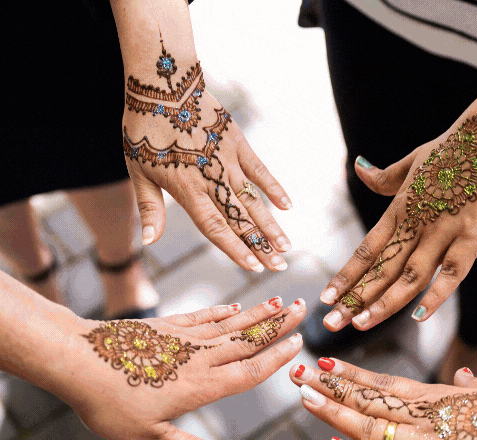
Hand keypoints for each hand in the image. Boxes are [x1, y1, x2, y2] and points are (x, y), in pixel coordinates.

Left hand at [54, 298, 305, 439]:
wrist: (77, 360)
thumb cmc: (109, 402)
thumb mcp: (149, 436)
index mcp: (200, 385)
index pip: (249, 370)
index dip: (276, 357)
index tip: (298, 343)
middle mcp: (199, 357)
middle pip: (247, 340)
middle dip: (277, 326)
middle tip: (301, 309)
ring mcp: (184, 337)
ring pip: (230, 324)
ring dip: (256, 313)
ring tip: (278, 301)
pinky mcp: (167, 326)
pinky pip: (203, 316)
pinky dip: (222, 311)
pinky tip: (234, 306)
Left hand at [123, 49, 291, 272]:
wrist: (162, 83)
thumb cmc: (143, 128)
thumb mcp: (137, 170)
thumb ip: (149, 207)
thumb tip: (148, 241)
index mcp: (187, 189)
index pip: (215, 227)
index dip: (235, 249)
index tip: (253, 268)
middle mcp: (212, 179)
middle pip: (240, 219)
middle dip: (260, 246)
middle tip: (279, 267)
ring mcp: (228, 161)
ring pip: (254, 200)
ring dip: (271, 225)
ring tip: (286, 246)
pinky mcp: (238, 143)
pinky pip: (260, 170)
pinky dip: (274, 188)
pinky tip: (287, 206)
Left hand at [319, 98, 476, 330]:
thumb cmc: (453, 148)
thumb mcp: (412, 160)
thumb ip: (384, 176)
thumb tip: (358, 169)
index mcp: (400, 209)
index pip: (366, 250)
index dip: (345, 276)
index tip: (325, 298)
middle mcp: (416, 224)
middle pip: (380, 268)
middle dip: (354, 298)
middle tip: (330, 323)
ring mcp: (444, 232)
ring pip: (409, 276)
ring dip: (384, 303)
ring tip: (361, 324)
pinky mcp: (474, 237)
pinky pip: (452, 273)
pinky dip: (436, 296)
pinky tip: (418, 317)